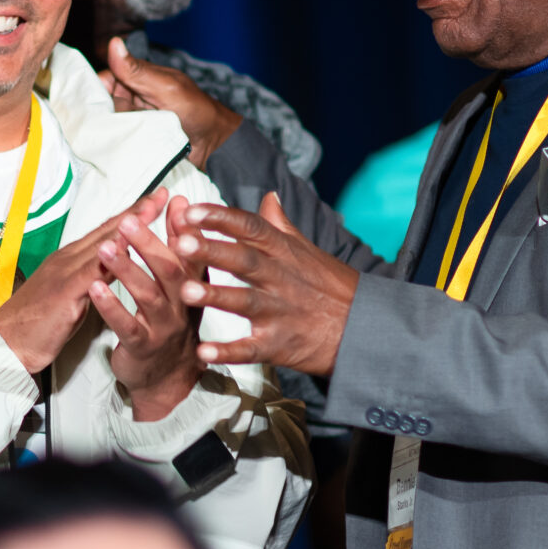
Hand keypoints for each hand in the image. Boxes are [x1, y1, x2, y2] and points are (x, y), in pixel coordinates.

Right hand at [0, 189, 170, 372]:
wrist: (3, 343)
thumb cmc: (35, 324)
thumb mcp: (70, 296)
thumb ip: (89, 278)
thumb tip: (111, 267)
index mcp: (70, 260)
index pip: (105, 232)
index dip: (131, 216)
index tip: (155, 202)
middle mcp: (68, 260)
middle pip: (107, 230)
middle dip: (136, 211)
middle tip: (162, 195)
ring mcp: (65, 273)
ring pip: (102, 244)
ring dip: (128, 225)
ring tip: (151, 209)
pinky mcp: (63, 292)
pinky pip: (90, 271)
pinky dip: (109, 256)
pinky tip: (126, 246)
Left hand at [89, 207, 204, 419]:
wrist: (168, 376)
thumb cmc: (171, 318)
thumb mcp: (182, 281)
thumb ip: (180, 243)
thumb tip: (182, 202)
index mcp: (193, 285)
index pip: (193, 253)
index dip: (187, 229)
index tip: (177, 204)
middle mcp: (183, 304)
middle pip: (169, 270)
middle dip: (149, 244)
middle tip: (130, 222)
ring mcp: (163, 326)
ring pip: (148, 296)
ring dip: (126, 270)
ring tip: (106, 250)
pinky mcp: (142, 346)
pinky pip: (127, 326)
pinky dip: (111, 306)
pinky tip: (95, 289)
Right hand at [103, 37, 241, 166]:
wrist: (215, 144)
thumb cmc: (196, 110)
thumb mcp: (166, 88)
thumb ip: (137, 71)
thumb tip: (113, 42)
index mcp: (135, 79)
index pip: (101, 82)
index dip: (91, 92)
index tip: (84, 106)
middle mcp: (129, 99)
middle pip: (100, 106)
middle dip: (97, 117)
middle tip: (97, 128)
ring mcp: (131, 121)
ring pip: (106, 127)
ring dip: (107, 135)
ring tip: (107, 143)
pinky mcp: (134, 141)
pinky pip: (117, 143)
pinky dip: (114, 147)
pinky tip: (110, 153)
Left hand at [171, 193, 358, 377]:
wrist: (366, 329)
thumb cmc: (332, 287)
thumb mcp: (309, 251)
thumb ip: (281, 225)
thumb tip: (268, 196)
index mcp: (284, 253)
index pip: (252, 228)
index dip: (221, 218)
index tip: (190, 211)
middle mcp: (281, 279)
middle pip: (244, 260)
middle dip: (213, 250)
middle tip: (181, 243)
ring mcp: (280, 312)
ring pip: (245, 302)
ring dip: (217, 297)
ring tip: (187, 292)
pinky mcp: (280, 345)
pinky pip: (252, 349)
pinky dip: (229, 352)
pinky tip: (203, 352)